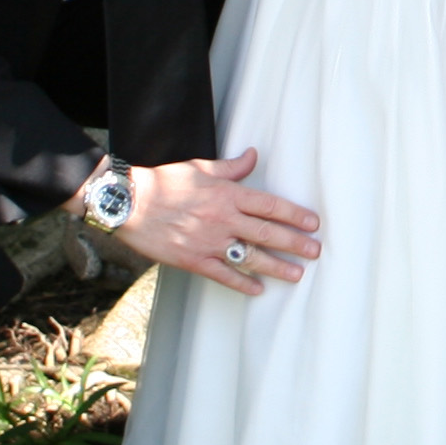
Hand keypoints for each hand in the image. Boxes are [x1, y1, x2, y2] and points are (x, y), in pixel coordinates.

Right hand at [113, 148, 321, 295]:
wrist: (129, 202)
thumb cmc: (165, 181)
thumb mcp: (201, 167)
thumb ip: (231, 167)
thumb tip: (254, 155)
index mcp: (227, 194)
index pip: (269, 205)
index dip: (294, 214)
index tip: (313, 223)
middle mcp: (222, 218)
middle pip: (267, 232)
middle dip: (295, 243)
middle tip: (316, 251)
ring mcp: (208, 241)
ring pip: (250, 256)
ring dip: (276, 266)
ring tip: (297, 274)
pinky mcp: (193, 259)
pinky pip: (223, 275)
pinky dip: (242, 283)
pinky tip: (258, 289)